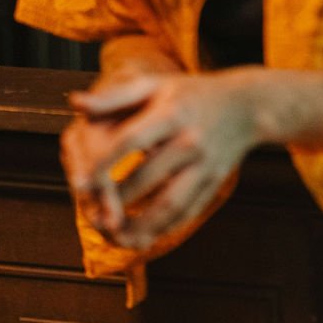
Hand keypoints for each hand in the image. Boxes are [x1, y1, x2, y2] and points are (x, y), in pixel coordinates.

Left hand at [60, 70, 257, 250]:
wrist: (247, 105)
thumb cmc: (192, 93)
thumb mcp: (156, 85)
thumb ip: (115, 97)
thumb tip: (75, 103)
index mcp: (172, 113)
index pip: (132, 141)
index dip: (105, 164)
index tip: (79, 185)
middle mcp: (190, 141)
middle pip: (149, 178)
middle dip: (118, 202)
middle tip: (90, 217)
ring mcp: (205, 165)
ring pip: (171, 205)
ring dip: (140, 227)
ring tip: (112, 236)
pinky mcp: (214, 184)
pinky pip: (187, 214)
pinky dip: (163, 230)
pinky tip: (141, 237)